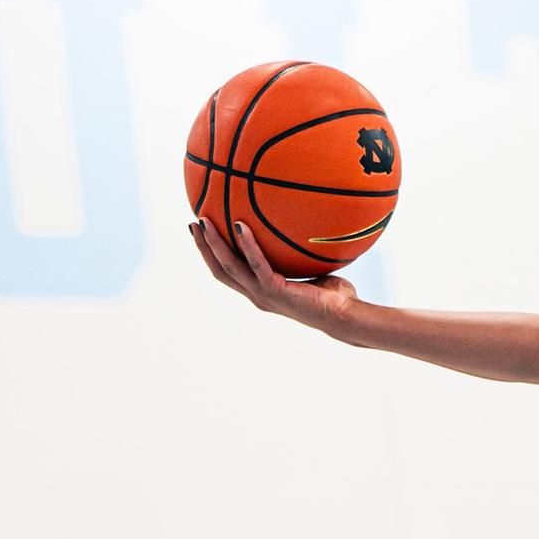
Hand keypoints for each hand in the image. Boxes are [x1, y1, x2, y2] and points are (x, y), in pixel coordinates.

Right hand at [190, 217, 357, 332]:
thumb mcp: (312, 271)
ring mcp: (264, 294)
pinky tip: (240, 225)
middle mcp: (258, 295)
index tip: (203, 234)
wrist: (345, 316)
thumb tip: (303, 230)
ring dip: (213, 244)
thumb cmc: (334, 296)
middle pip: (220, 270)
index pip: (229, 273)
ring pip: (229, 267)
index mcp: (262, 291)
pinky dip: (247, 244)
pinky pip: (257, 264)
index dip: (213, 255)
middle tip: (194, 224)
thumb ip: (300, 256)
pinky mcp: (275, 291)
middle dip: (204, 247)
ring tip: (204, 221)